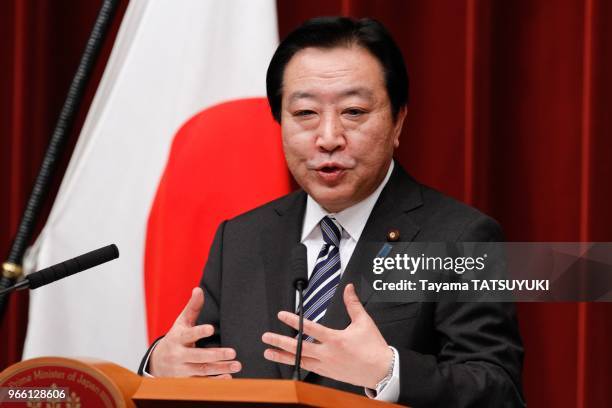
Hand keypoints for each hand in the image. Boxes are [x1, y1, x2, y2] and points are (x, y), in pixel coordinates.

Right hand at [149, 287, 241, 377]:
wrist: (158, 363)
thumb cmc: (175, 338)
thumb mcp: (181, 323)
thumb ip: (192, 308)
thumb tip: (199, 289)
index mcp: (177, 338)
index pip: (189, 334)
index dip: (199, 332)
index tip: (211, 328)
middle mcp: (178, 355)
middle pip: (198, 356)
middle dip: (216, 355)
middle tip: (233, 352)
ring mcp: (182, 370)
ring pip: (202, 370)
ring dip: (220, 369)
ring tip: (237, 365)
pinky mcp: (186, 381)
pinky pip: (202, 382)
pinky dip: (215, 381)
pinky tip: (228, 377)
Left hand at [261, 284, 392, 388]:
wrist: (382, 371)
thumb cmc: (374, 348)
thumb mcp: (364, 322)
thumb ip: (353, 304)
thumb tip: (348, 288)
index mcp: (335, 340)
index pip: (309, 328)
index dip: (294, 321)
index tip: (281, 315)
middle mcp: (328, 354)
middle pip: (298, 348)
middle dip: (280, 342)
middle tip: (266, 337)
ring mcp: (326, 366)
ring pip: (300, 361)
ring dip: (282, 357)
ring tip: (268, 353)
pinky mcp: (328, 373)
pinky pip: (308, 369)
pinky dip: (297, 364)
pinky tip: (289, 361)